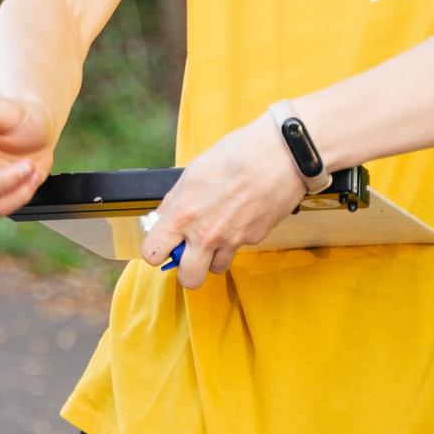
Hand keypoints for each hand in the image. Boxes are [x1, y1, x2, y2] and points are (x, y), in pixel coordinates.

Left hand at [137, 115, 327, 289]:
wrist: (280, 154)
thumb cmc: (236, 154)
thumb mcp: (193, 172)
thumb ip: (174, 200)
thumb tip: (162, 217)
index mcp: (183, 215)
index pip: (152, 254)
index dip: (155, 250)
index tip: (162, 244)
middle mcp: (206, 235)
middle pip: (187, 279)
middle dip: (186, 268)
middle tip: (189, 250)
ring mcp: (232, 240)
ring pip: (216, 269)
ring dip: (212, 257)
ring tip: (217, 232)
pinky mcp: (254, 239)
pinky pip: (238, 249)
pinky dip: (235, 239)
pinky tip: (240, 216)